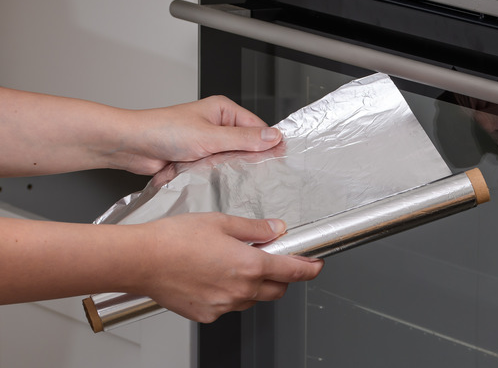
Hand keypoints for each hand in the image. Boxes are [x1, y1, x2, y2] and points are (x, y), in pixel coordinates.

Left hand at [112, 95, 282, 174]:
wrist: (131, 146)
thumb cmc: (162, 130)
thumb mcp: (209, 136)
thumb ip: (244, 139)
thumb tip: (273, 137)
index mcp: (223, 110)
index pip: (257, 127)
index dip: (268, 143)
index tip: (280, 159)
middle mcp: (217, 125)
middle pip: (246, 145)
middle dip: (249, 158)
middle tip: (259, 173)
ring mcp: (207, 143)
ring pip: (231, 160)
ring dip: (230, 169)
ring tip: (233, 176)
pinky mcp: (198, 160)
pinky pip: (217, 170)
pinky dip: (217, 177)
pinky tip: (218, 182)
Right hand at [137, 213, 322, 322]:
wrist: (141, 259)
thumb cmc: (175, 239)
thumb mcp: (222, 222)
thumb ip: (255, 228)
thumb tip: (276, 229)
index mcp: (250, 265)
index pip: (293, 271)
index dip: (309, 268)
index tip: (315, 264)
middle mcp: (240, 290)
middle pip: (277, 290)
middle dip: (281, 277)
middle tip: (272, 260)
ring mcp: (224, 306)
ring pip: (253, 300)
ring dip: (254, 286)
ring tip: (234, 265)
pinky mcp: (207, 315)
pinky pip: (228, 307)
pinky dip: (229, 295)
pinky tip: (213, 278)